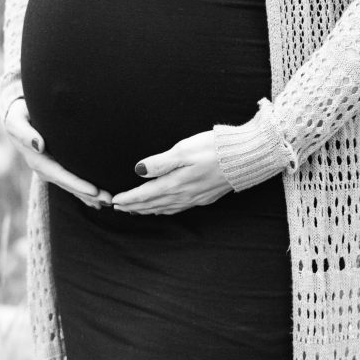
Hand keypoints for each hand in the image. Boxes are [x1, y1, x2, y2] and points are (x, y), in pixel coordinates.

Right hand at [2, 95, 111, 208]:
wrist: (16, 118)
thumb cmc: (18, 117)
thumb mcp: (17, 122)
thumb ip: (25, 133)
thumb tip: (39, 146)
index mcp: (38, 162)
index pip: (62, 176)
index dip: (78, 185)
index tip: (95, 191)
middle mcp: (45, 170)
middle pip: (70, 186)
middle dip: (89, 194)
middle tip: (110, 199)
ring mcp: (51, 170)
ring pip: (72, 186)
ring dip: (90, 195)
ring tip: (109, 201)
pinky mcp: (55, 166)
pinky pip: (71, 182)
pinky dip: (83, 192)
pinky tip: (96, 200)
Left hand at [111, 129, 229, 214]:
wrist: (245, 157)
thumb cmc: (214, 148)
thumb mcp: (185, 149)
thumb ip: (160, 161)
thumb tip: (138, 170)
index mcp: (176, 183)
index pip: (146, 194)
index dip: (129, 198)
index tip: (114, 201)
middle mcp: (184, 194)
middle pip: (153, 204)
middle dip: (134, 207)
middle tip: (118, 208)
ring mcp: (195, 198)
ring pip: (165, 208)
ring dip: (148, 210)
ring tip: (135, 211)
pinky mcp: (205, 197)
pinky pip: (178, 208)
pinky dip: (165, 210)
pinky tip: (164, 208)